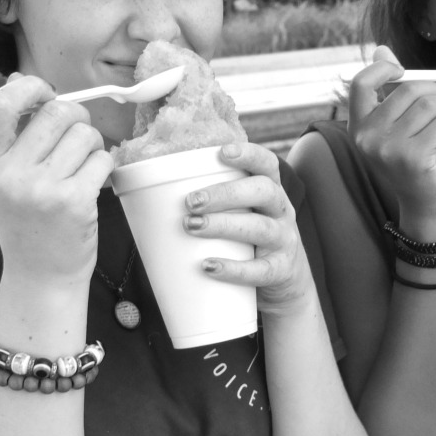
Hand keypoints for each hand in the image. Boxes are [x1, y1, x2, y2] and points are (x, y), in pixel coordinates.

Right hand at [0, 73, 116, 285]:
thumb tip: (18, 79)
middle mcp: (10, 174)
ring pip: (85, 134)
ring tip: (83, 166)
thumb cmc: (28, 219)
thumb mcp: (5, 176)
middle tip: (77, 137)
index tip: (46, 92)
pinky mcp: (74, 202)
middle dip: (76, 118)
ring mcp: (42, 189)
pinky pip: (102, 160)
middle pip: (56, 113)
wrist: (40, 274)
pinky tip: (93, 182)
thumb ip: (11, 130)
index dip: (28, 88)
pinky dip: (104, 166)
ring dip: (92, 145)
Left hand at [182, 143, 313, 314]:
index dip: (249, 154)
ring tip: (192, 226)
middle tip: (191, 201)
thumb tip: (150, 195)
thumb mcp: (243, 215)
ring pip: (260, 227)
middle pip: (263, 191)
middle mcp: (282, 211)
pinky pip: (260, 270)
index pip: (267, 164)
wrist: (286, 283)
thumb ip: (215, 203)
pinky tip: (209, 266)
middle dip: (225, 193)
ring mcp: (285, 241)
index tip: (222, 152)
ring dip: (224, 224)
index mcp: (271, 192)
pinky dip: (234, 268)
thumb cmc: (250, 241)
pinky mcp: (281, 271)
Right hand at [347, 46, 435, 215]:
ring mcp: (390, 149)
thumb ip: (386, 90)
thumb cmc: (409, 158)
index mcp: (358, 126)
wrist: (422, 201)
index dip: (383, 69)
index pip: (361, 83)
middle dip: (434, 90)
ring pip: (429, 104)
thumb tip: (381, 50)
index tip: (402, 71)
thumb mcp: (391, 126)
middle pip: (407, 89)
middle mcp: (368, 137)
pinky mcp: (415, 157)